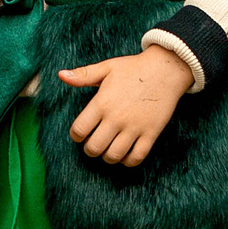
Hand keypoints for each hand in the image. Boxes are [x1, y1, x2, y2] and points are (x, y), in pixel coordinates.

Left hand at [58, 47, 192, 166]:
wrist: (166, 69)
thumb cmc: (134, 68)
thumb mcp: (107, 68)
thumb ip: (83, 75)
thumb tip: (61, 75)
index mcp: (102, 103)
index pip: (79, 130)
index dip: (76, 136)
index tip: (81, 134)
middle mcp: (116, 118)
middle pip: (94, 148)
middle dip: (90, 149)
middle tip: (94, 143)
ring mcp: (134, 127)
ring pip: (113, 156)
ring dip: (108, 157)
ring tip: (108, 149)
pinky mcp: (151, 133)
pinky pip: (137, 157)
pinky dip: (128, 161)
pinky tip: (125, 154)